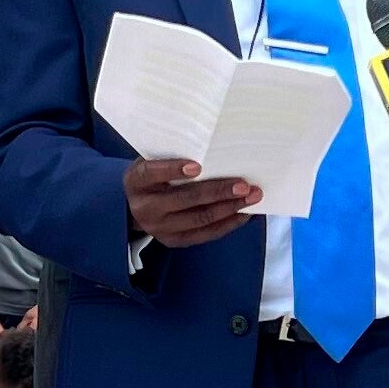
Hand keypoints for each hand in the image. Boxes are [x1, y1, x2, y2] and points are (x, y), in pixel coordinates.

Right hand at [124, 155, 258, 249]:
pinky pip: (205, 234)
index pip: (152, 173)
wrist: (136, 206)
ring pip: (199, 219)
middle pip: (184, 199)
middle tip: (243, 184)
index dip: (173, 169)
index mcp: (136, 181)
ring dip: (229, 208)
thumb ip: (173, 154)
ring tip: (252, 197)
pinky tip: (244, 213)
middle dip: (217, 191)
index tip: (198, 166)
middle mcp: (145, 207)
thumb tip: (214, 147)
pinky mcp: (174, 241)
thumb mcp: (153, 160)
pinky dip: (228, 223)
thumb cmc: (153, 175)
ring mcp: (159, 228)